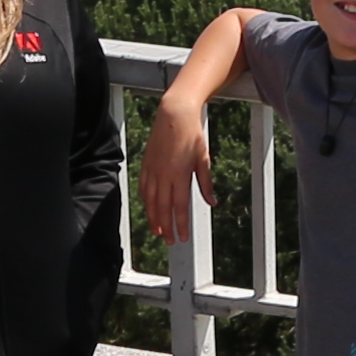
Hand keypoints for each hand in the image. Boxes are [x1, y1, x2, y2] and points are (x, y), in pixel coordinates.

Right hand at [140, 97, 212, 254]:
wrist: (175, 114)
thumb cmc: (192, 135)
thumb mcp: (204, 159)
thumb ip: (206, 183)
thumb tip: (212, 202)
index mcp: (180, 174)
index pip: (179, 206)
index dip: (180, 224)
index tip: (182, 237)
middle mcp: (164, 175)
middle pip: (163, 208)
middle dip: (166, 227)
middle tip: (170, 241)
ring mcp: (152, 170)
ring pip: (150, 201)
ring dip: (153, 218)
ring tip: (158, 232)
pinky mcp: (146, 164)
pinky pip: (143, 188)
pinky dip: (145, 202)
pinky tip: (149, 210)